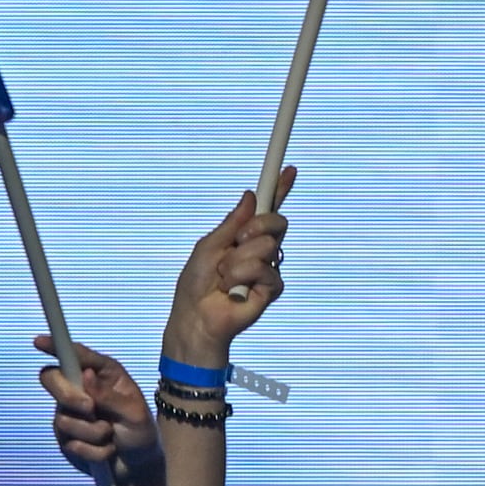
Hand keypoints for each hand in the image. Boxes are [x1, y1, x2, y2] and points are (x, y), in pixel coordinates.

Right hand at [34, 342, 161, 485]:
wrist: (137, 466)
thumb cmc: (140, 432)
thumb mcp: (134, 413)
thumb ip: (109, 396)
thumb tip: (85, 376)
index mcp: (102, 374)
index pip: (74, 355)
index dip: (54, 346)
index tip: (39, 342)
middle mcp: (81, 389)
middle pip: (52, 380)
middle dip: (69, 396)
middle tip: (90, 408)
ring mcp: (70, 413)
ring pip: (64, 419)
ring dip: (93, 433)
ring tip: (111, 437)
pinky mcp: (66, 438)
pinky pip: (70, 443)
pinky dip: (93, 451)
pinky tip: (106, 451)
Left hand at [171, 170, 294, 344]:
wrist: (195, 316)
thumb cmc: (196, 283)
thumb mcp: (209, 245)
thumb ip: (232, 222)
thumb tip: (250, 195)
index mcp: (244, 235)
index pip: (267, 209)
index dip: (278, 189)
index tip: (288, 169)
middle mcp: (260, 249)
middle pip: (276, 221)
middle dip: (257, 225)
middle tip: (238, 240)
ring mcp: (267, 268)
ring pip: (266, 244)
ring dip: (237, 259)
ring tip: (224, 277)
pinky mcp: (272, 287)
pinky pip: (263, 268)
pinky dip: (241, 275)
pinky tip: (232, 289)